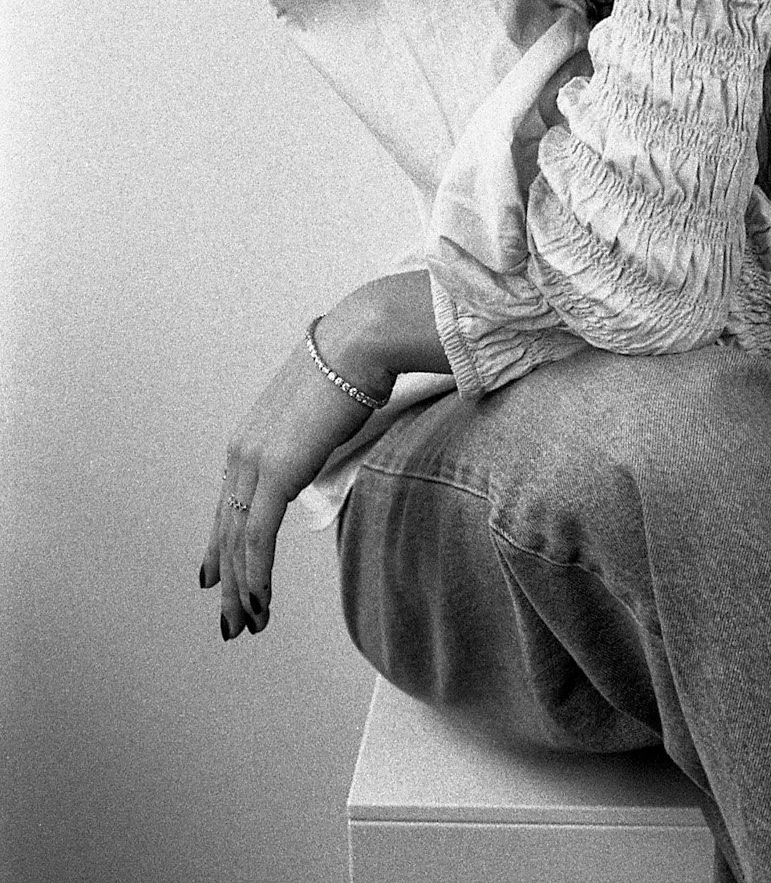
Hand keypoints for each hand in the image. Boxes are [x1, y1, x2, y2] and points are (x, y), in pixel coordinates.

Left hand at [200, 323, 391, 640]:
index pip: (229, 505)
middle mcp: (242, 451)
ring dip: (243, 589)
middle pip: (227, 530)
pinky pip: (258, 537)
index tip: (214, 578)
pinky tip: (260, 602)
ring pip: (239, 542)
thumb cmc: (354, 368)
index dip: (220, 546)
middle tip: (232, 622)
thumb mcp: (323, 415)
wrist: (360, 342)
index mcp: (251, 437)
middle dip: (229, 582)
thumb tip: (324, 451)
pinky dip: (256, 575)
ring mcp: (255, 462)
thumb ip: (313, 442)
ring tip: (249, 624)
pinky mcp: (276, 473)